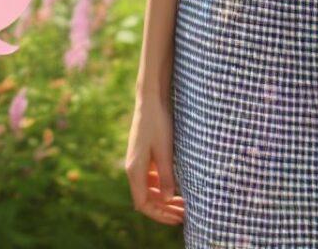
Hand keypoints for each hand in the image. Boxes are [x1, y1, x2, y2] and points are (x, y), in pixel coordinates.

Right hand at [123, 97, 185, 225]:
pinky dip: (162, 187)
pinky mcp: (143, 156)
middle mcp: (133, 169)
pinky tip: (176, 188)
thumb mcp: (165, 150)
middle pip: (146, 199)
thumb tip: (166, 200)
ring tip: (183, 204)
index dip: (159, 215)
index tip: (177, 218)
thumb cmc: (157, 123)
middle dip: (164, 210)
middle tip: (184, 214)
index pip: (143, 204)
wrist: (151, 100)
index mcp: (135, 170)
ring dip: (164, 199)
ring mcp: (137, 163)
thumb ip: (166, 176)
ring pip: (149, 189)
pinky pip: (151, 178)